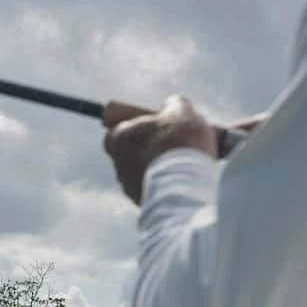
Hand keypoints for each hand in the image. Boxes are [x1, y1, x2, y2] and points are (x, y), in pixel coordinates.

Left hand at [102, 95, 223, 204]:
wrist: (184, 187)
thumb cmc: (179, 143)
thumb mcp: (182, 111)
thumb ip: (174, 103)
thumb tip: (172, 104)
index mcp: (118, 138)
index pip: (120, 129)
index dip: (141, 126)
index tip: (160, 125)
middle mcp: (118, 164)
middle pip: (135, 151)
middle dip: (154, 148)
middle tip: (179, 144)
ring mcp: (128, 186)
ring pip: (147, 171)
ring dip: (163, 167)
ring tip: (189, 163)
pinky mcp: (142, 204)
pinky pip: (157, 189)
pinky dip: (170, 184)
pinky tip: (188, 180)